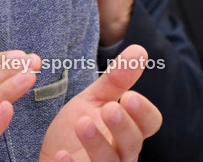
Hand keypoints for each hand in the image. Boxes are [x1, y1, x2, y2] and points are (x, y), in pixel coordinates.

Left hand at [40, 45, 161, 161]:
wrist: (53, 154)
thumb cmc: (80, 127)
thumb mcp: (95, 99)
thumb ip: (117, 80)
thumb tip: (139, 50)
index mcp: (128, 130)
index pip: (149, 123)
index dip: (143, 112)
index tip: (129, 97)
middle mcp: (122, 154)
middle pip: (132, 144)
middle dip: (123, 127)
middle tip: (110, 108)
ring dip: (98, 144)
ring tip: (82, 123)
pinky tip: (62, 155)